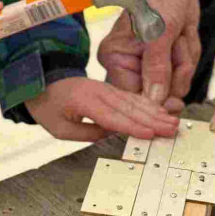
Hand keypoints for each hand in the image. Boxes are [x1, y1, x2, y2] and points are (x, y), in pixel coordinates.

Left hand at [24, 77, 179, 142]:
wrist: (41, 80)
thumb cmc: (47, 105)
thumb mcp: (59, 127)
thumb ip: (86, 132)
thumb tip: (110, 135)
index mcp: (84, 100)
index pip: (111, 116)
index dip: (132, 126)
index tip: (151, 134)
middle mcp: (99, 91)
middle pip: (129, 108)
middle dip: (153, 119)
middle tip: (172, 129)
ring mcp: (105, 88)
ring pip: (133, 101)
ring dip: (154, 112)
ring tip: (172, 120)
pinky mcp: (108, 89)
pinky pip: (130, 97)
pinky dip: (147, 104)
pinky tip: (159, 110)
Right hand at [97, 0, 199, 107]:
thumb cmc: (162, 0)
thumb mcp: (160, 30)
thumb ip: (156, 64)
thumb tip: (154, 98)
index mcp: (115, 57)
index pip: (131, 97)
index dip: (155, 102)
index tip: (175, 101)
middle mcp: (127, 67)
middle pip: (155, 97)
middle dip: (175, 74)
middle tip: (176, 43)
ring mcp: (147, 69)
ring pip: (173, 88)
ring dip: (184, 64)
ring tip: (179, 37)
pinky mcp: (164, 68)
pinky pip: (182, 79)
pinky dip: (188, 61)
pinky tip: (182, 41)